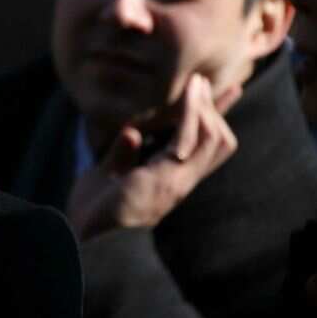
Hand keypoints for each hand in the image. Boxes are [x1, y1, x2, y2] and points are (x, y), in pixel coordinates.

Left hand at [67, 73, 239, 240]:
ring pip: (210, 139)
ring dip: (204, 108)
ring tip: (195, 84)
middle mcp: (181, 180)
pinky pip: (188, 143)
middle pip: (220, 141)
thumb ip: (124, 154)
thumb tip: (132, 132)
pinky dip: (190, 118)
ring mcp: (176, 181)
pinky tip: (187, 98)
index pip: (205, 146)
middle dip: (216, 109)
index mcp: (171, 178)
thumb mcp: (108, 174)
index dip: (218, 119)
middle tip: (201, 81)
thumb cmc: (95, 209)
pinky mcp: (165, 180)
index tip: (229, 90)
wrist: (86, 236)